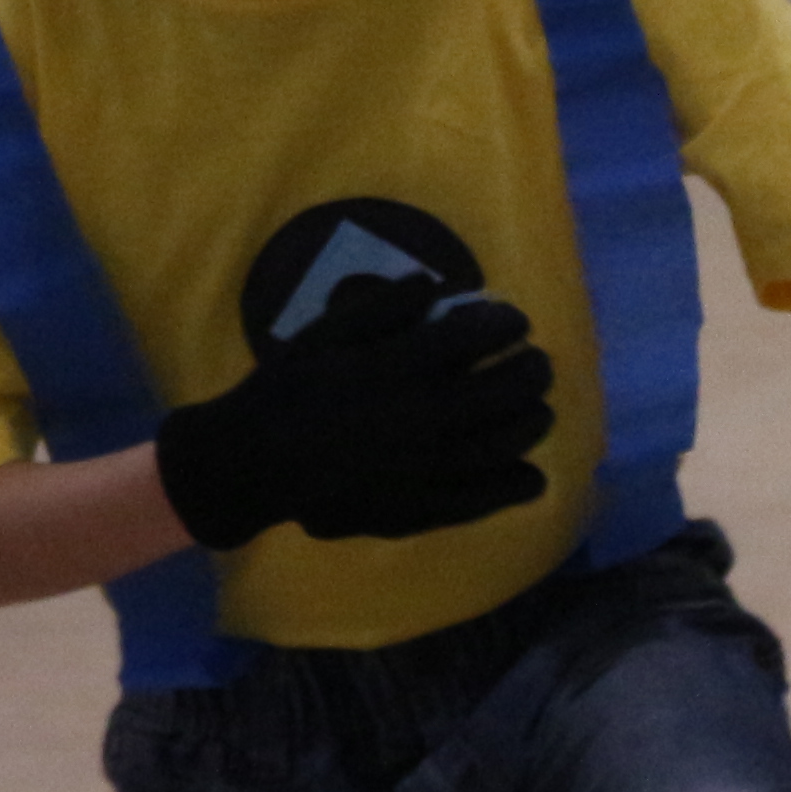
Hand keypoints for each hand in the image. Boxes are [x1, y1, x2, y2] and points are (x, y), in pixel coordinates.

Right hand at [149, 291, 552, 547]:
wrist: (251, 463)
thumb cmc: (286, 390)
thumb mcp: (322, 335)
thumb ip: (381, 309)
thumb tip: (434, 283)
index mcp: (394, 369)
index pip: (471, 337)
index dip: (503, 324)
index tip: (515, 321)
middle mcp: (419, 417)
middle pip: (502, 391)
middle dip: (530, 371)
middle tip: (538, 363)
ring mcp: (425, 467)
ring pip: (503, 444)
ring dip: (532, 423)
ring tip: (538, 411)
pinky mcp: (421, 508)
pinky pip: (483, 499)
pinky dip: (515, 485)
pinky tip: (530, 476)